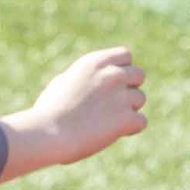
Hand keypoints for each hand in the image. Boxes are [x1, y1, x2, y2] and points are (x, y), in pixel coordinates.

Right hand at [3, 47, 146, 170]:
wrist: (48, 132)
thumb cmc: (48, 112)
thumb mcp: (62, 83)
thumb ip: (84, 78)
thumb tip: (91, 82)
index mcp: (94, 62)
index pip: (125, 55)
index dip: (122, 70)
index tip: (113, 84)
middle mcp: (111, 74)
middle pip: (138, 75)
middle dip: (129, 88)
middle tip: (114, 104)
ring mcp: (121, 96)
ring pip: (140, 99)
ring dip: (129, 110)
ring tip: (107, 121)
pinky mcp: (126, 118)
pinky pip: (141, 121)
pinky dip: (130, 129)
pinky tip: (114, 133)